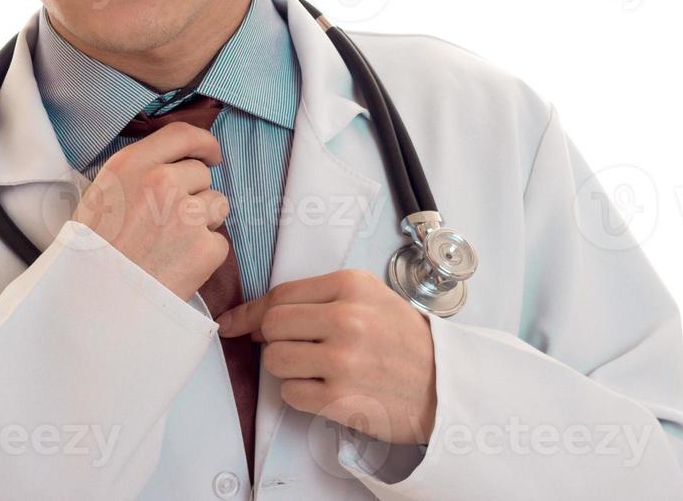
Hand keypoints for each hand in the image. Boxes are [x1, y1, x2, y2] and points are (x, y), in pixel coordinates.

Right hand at [70, 122, 230, 301]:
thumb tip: (173, 166)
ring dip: (203, 222)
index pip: (182, 135)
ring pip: (217, 204)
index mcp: (132, 164)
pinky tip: (176, 266)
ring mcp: (186, 214)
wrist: (94, 303)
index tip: (210, 154)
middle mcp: (162, 182)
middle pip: (201, 174)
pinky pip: (219, 242)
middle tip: (169, 223)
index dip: (203, 143)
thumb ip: (137, 174)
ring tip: (171, 246)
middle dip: (194, 194)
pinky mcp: (205, 248)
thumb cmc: (91, 254)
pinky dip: (204, 255)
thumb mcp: (101, 195)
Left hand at [216, 269, 436, 444]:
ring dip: (286, 368)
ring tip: (314, 369)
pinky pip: (289, 393)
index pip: (281, 294)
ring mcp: (342, 359)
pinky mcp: (340, 397)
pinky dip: (299, 394)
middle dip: (272, 340)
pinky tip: (324, 390)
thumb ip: (318, 298)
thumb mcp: (370, 298)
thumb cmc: (404, 341)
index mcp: (351, 285)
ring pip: (275, 359)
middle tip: (295, 348)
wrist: (445, 386)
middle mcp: (346, 318)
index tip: (237, 322)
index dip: (253, 311)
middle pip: (272, 325)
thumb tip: (254, 317)